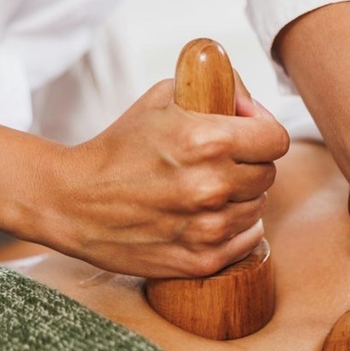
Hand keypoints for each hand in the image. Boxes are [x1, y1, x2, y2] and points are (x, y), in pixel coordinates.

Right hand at [23, 75, 288, 277]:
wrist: (73, 202)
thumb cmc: (119, 147)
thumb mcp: (163, 98)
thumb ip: (217, 90)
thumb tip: (254, 104)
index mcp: (207, 141)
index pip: (276, 139)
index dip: (263, 132)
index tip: (247, 134)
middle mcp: (212, 186)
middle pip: (268, 174)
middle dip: (249, 164)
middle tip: (219, 164)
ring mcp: (208, 228)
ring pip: (258, 208)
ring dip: (240, 198)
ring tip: (205, 191)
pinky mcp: (201, 260)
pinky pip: (248, 240)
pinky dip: (236, 228)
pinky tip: (208, 217)